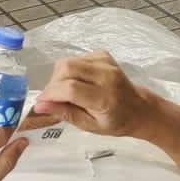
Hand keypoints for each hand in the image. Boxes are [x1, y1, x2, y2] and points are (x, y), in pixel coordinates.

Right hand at [27, 51, 158, 138]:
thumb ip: (65, 113)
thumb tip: (40, 106)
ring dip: (59, 77)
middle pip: (67, 68)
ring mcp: (106, 62)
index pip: (71, 88)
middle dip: (53, 83)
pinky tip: (76, 82)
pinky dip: (70, 71)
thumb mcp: (89, 126)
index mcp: (105, 98)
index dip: (51, 94)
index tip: (42, 103)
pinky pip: (77, 59)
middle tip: (52, 98)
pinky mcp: (103, 55)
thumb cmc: (115, 122)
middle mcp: (106, 76)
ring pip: (69, 61)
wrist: (139, 109)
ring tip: (64, 92)